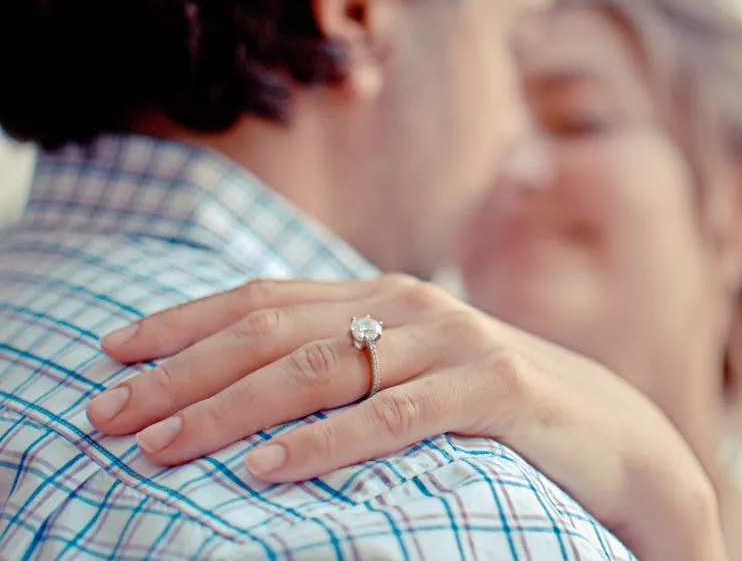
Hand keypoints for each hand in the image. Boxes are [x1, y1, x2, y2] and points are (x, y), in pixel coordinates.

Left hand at [88, 276, 725, 560]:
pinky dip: (327, 442)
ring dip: (232, 409)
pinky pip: (396, 416)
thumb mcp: (410, 373)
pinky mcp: (496, 387)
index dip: (185, 321)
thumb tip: (246, 386)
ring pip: (323, 369)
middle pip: (275, 331)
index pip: (264, 297)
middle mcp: (410, 304)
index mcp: (382, 296)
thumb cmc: (494, 406)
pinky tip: (267, 469)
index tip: (113, 352)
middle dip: (182, 372)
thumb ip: (346, 361)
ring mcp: (454, 341)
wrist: (610, 429)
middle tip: (108, 413)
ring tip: (162, 446)